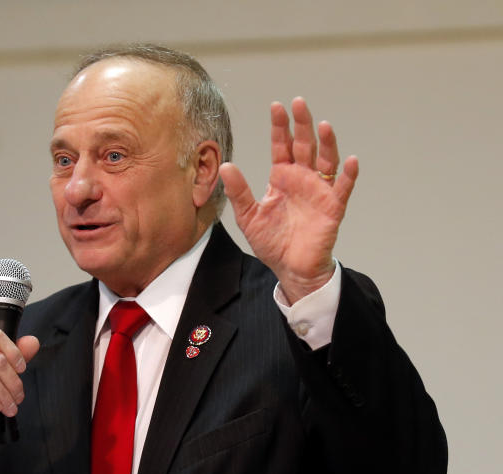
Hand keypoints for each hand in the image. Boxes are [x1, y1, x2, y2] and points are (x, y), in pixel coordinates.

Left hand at [219, 97, 358, 303]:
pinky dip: (348, 175)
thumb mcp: (248, 216)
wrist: (290, 268)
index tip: (276, 106)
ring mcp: (319, 191)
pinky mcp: (333, 207)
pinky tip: (350, 161)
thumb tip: (225, 166)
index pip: (282, 146)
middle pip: (305, 146)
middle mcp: (303, 178)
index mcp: (282, 177)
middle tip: (299, 103)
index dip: (280, 127)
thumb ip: (239, 191)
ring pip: (326, 160)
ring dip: (326, 142)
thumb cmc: (271, 241)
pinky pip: (343, 188)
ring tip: (323, 125)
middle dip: (302, 124)